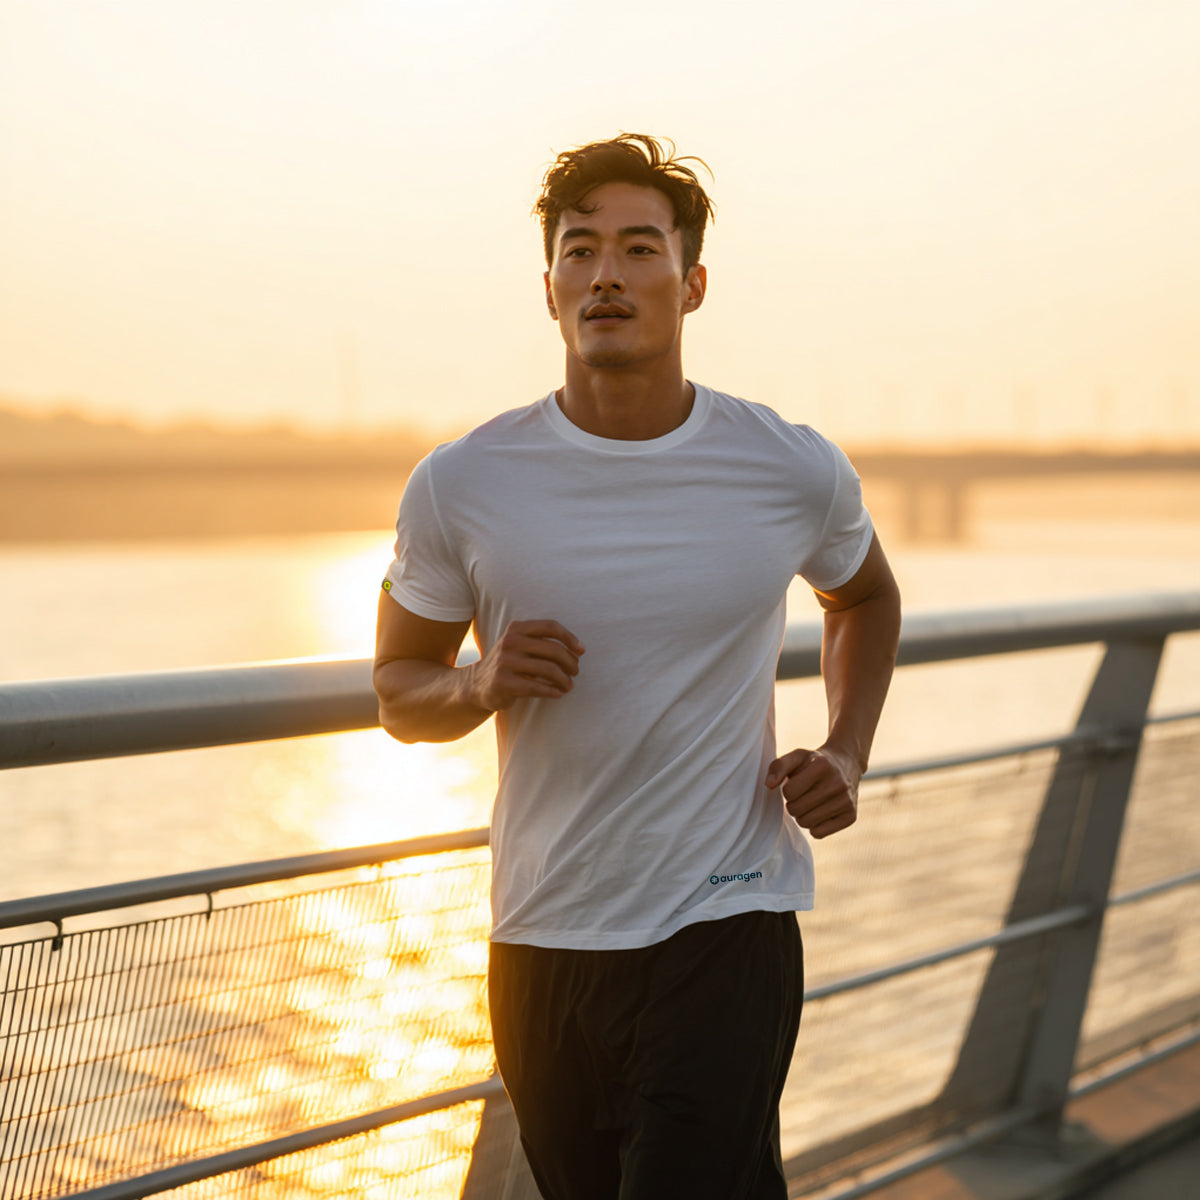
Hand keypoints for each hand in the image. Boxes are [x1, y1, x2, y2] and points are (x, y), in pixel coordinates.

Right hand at [466, 620, 584, 711]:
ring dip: (564, 679)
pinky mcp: (503, 682)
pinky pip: (537, 687)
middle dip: (570, 662)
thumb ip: (542, 642)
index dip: (570, 638)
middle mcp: (510, 642)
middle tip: (575, 672)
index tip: (582, 651)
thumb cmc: (509, 664)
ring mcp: (505, 662)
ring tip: (569, 685)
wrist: (476, 685)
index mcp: (516, 628)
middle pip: (553, 649)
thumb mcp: (520, 644)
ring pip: (548, 669)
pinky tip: (558, 694)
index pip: (550, 626)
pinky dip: (552, 691)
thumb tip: (578, 650)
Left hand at [765, 744, 860, 838]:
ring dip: (802, 815)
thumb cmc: (814, 762)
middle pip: (796, 809)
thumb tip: (769, 785)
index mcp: (822, 766)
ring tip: (810, 803)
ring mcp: (846, 801)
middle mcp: (837, 784)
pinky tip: (820, 813)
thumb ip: (778, 766)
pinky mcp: (851, 817)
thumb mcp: (797, 756)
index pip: (789, 792)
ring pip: (806, 823)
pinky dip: (814, 826)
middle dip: (793, 803)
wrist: (846, 764)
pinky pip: (819, 833)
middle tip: (802, 796)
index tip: (796, 784)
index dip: (788, 790)